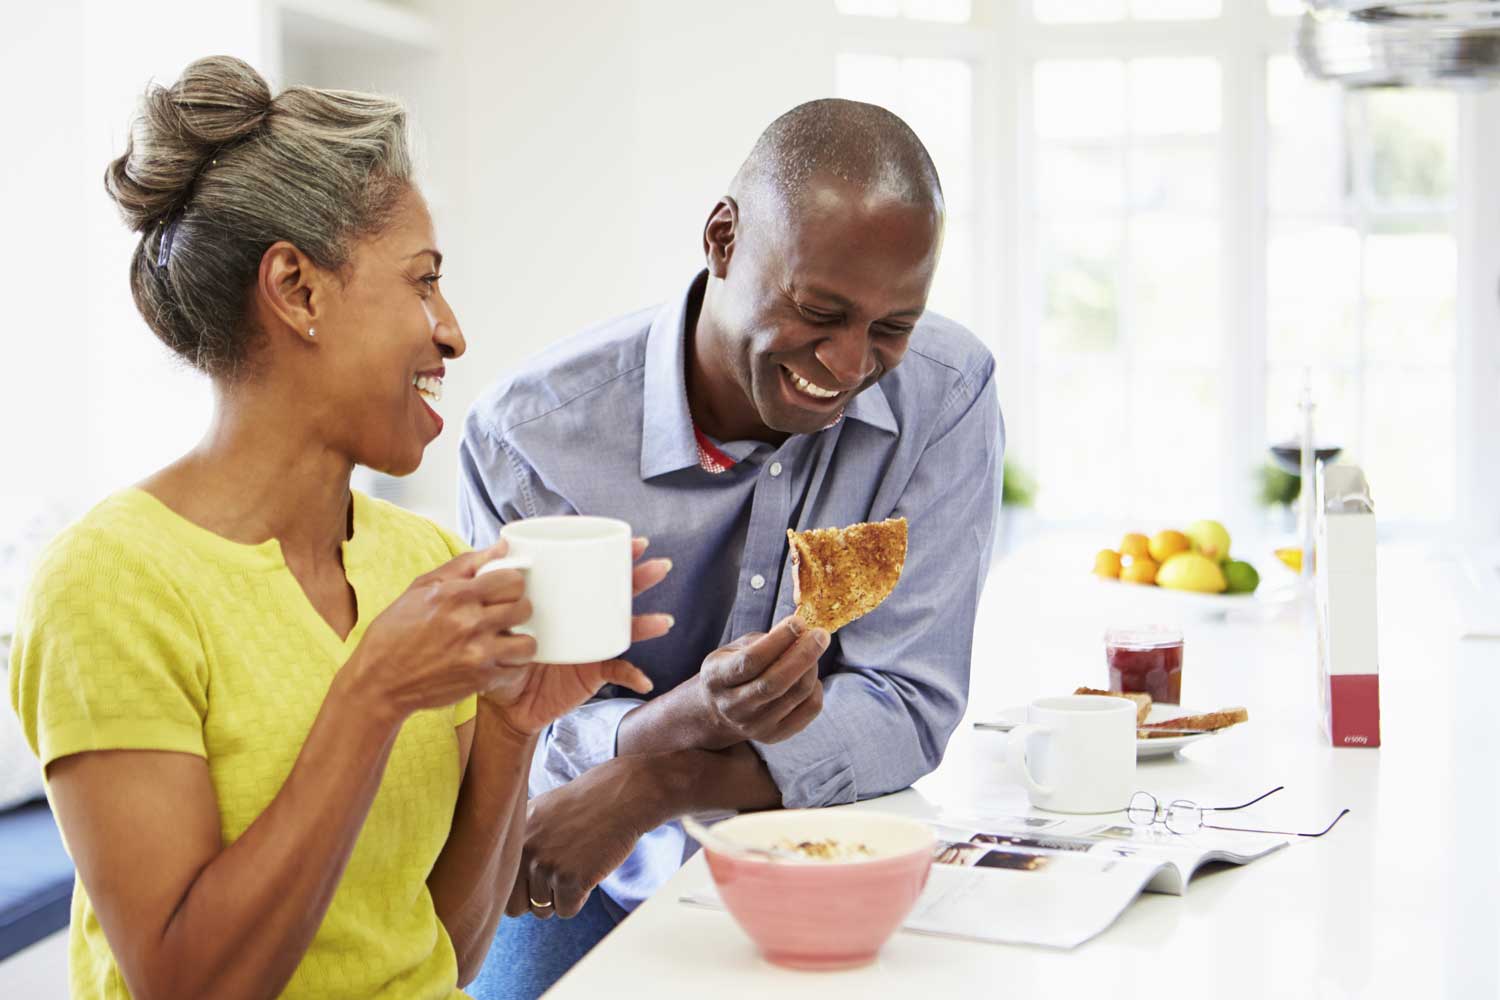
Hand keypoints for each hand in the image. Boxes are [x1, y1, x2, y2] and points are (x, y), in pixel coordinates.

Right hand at [342, 542, 537, 721]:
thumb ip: (465, 564)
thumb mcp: (422, 587)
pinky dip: (511, 666)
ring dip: (520, 640)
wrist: (379, 681)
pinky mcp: (480, 680)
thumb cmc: (397, 630)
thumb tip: (502, 546)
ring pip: (528, 643)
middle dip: (517, 608)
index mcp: (455, 595)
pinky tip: (497, 660)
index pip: (513, 581)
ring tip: (505, 639)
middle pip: (524, 608)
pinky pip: (517, 670)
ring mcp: (477, 654)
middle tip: (505, 614)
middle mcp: (470, 623)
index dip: (511, 583)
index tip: (504, 590)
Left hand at [484, 538, 673, 736]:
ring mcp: (593, 646)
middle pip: (619, 595)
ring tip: (662, 622)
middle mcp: (586, 620)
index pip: (596, 573)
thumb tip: (503, 548)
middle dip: (641, 579)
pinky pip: (617, 673)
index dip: (617, 557)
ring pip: (626, 631)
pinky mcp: (592, 673)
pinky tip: (643, 681)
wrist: (503, 698)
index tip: (633, 542)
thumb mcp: (496, 615)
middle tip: (660, 567)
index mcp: (568, 601)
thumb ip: (496, 584)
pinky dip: (632, 676)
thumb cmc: (501, 651)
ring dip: (647, 626)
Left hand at [506, 758, 654, 918]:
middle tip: (560, 876)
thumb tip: (507, 883)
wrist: (624, 796)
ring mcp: (547, 865)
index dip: (522, 886)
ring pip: (544, 909)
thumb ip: (523, 841)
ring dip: (561, 895)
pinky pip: (566, 910)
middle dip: (536, 899)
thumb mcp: (542, 811)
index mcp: (514, 833)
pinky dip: (580, 898)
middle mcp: (525, 850)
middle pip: (516, 906)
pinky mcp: (571, 880)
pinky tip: (590, 870)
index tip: (541, 874)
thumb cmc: (587, 805)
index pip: (501, 884)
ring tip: (579, 864)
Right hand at [694, 615, 828, 749]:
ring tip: (814, 650)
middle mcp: (733, 707)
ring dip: (811, 667)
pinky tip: (809, 675)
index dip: (778, 640)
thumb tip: (800, 632)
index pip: (751, 661)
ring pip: (796, 694)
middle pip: (774, 683)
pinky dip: (815, 687)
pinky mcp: (775, 735)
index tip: (799, 622)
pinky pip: (809, 709)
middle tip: (820, 635)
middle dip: (803, 655)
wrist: (719, 712)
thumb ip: (764, 641)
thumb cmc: (732, 670)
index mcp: (716, 679)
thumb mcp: (735, 649)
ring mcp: (754, 726)